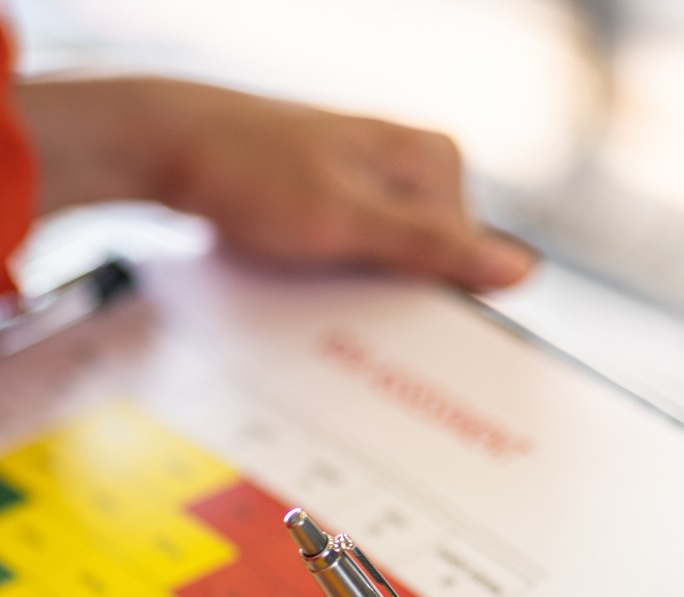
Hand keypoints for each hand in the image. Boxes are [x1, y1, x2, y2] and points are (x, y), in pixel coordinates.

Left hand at [13, 75, 535, 290]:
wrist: (164, 147)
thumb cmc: (250, 172)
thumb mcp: (349, 222)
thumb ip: (433, 248)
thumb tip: (519, 269)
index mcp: (436, 161)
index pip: (469, 262)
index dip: (443, 313)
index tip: (427, 361)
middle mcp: (413, 168)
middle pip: (429, 268)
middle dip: (397, 306)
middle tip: (356, 327)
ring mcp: (374, 185)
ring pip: (387, 269)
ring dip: (359, 299)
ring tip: (321, 303)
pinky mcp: (338, 203)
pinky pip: (353, 260)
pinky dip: (333, 283)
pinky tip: (306, 291)